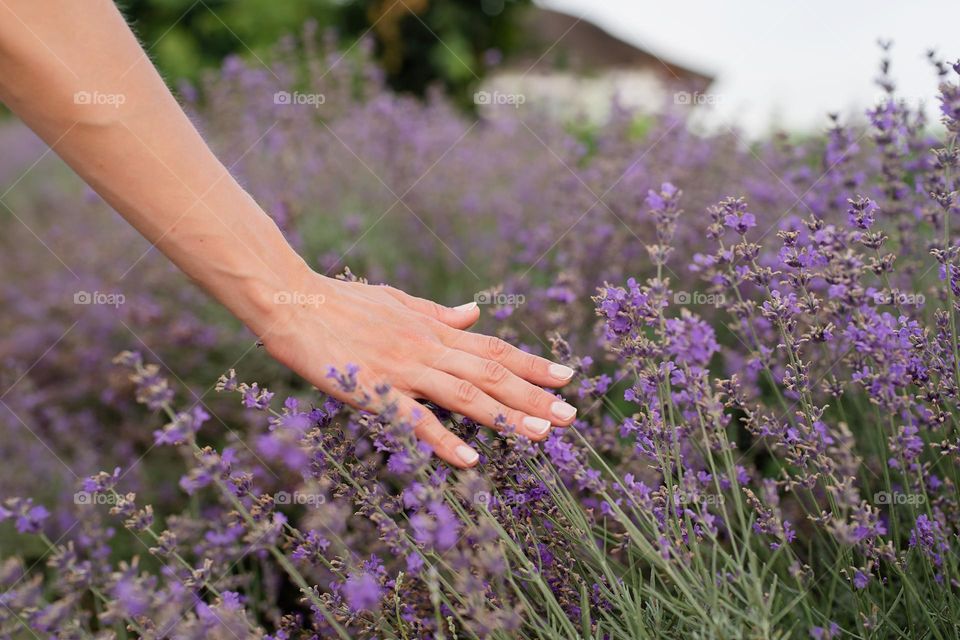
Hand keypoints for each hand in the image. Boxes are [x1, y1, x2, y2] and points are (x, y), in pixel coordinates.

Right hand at [259, 271, 576, 467]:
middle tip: (571, 416)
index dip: (532, 364)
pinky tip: (471, 458)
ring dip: (506, 415)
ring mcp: (402, 368)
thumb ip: (438, 313)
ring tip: (541, 435)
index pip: (493, 348)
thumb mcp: (398, 301)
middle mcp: (426, 347)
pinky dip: (444, 438)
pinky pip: (414, 418)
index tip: (566, 377)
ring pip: (464, 393)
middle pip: (490, 373)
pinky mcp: (372, 387)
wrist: (292, 298)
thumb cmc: (341, 301)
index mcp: (433, 330)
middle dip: (534, 395)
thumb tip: (474, 312)